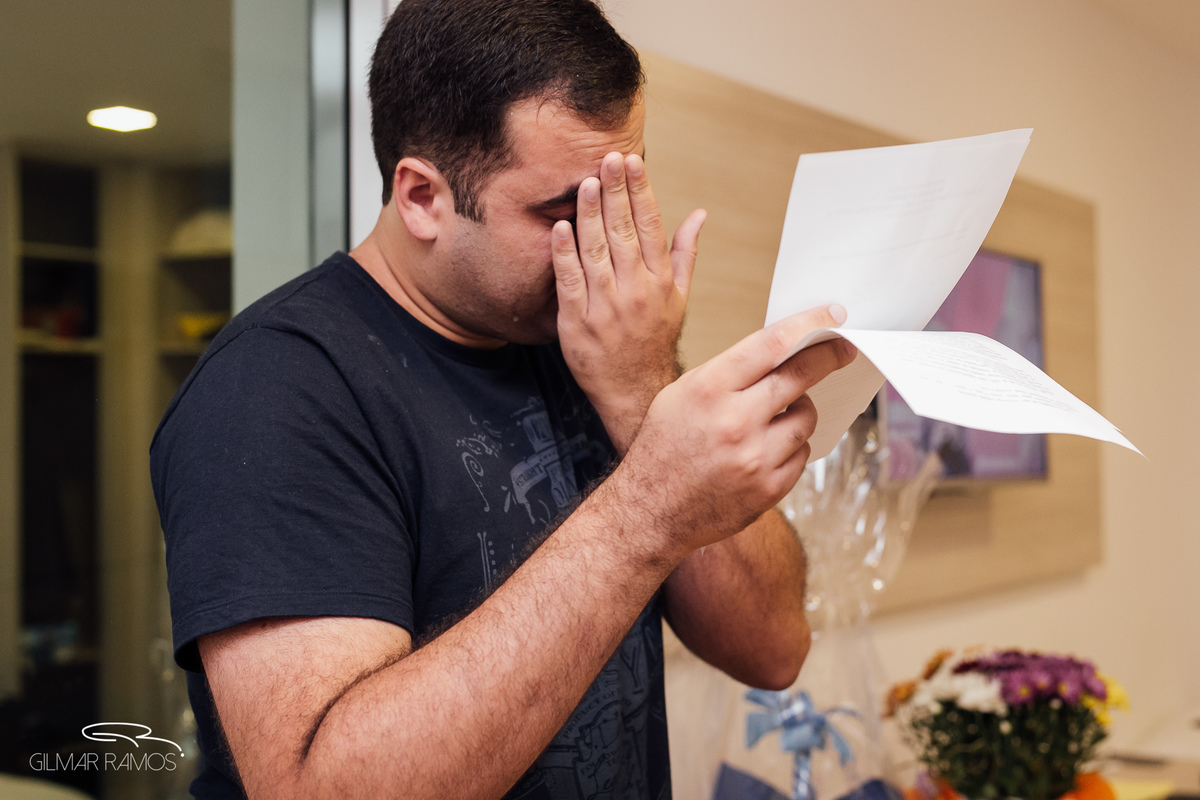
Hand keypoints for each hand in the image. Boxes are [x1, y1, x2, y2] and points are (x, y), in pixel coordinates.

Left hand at [551, 151, 706, 453]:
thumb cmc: (654, 342)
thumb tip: (698, 215)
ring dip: (591, 214)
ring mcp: (606, 304)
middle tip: (607, 157)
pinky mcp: (578, 320)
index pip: (650, 225)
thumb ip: (685, 253)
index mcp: (660, 280)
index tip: (632, 161)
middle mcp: (635, 289)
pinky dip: (564, 253)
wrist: (635, 392)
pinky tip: (560, 227)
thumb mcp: (679, 298)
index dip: (640, 191)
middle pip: (623, 231)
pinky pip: (570, 281)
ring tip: (586, 183)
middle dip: (616, 191)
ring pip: (596, 250)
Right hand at [615, 305, 856, 554]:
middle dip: (829, 357)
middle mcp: (735, 422)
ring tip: (778, 413)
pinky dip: (790, 447)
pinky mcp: (768, 489)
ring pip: (806, 418)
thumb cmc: (663, 447)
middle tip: (842, 349)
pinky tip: (767, 449)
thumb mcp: (681, 394)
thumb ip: (729, 372)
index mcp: (708, 389)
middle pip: (801, 375)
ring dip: (800, 409)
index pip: (773, 343)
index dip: (810, 324)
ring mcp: (755, 459)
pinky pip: (801, 455)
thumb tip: (783, 351)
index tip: (834, 316)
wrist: (650, 511)